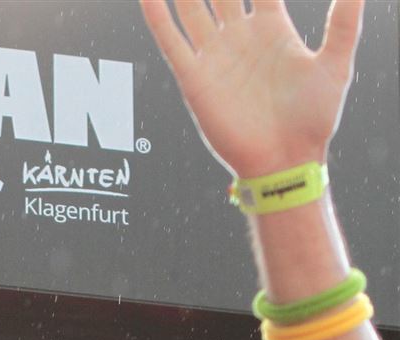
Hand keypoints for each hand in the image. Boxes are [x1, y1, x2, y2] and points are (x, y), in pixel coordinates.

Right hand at [140, 0, 363, 179]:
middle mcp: (239, 38)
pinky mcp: (195, 80)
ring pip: (191, 7)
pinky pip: (171, 42)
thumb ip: (344, 19)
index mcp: (271, 28)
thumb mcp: (337, 62)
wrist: (286, 161)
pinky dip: (157, 17)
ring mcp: (214, 57)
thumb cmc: (315, 118)